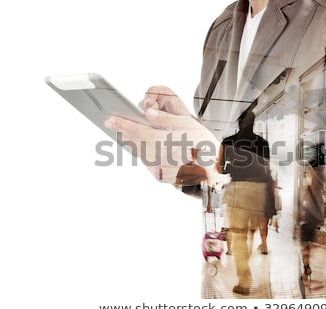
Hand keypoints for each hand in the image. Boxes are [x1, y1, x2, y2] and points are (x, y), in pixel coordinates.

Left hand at [104, 87, 219, 183]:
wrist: (215, 171)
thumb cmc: (204, 144)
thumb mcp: (189, 125)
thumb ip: (167, 119)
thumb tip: (148, 114)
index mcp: (169, 144)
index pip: (140, 132)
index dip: (125, 124)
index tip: (111, 118)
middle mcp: (162, 158)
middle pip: (136, 142)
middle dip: (122, 131)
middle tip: (110, 122)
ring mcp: (161, 170)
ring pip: (138, 152)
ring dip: (128, 141)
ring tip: (121, 131)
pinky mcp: (161, 177)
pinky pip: (145, 161)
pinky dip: (138, 151)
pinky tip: (136, 144)